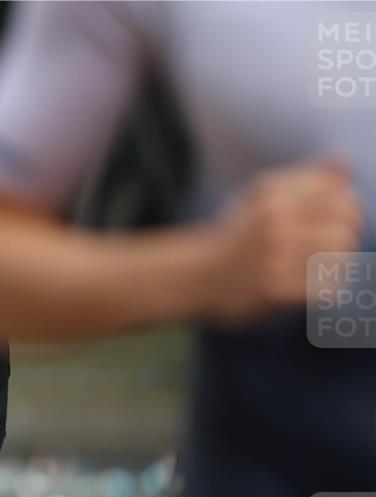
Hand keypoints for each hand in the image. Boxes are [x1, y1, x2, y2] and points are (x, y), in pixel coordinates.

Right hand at [201, 158, 363, 324]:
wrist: (195, 277)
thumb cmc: (237, 237)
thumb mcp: (262, 198)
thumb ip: (305, 179)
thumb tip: (343, 161)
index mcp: (272, 194)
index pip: (338, 193)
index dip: (346, 208)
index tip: (332, 222)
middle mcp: (272, 221)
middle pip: (346, 224)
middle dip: (344, 236)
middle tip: (328, 248)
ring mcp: (273, 256)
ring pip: (339, 255)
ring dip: (334, 264)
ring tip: (316, 268)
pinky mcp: (274, 290)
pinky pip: (325, 287)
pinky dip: (321, 288)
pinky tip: (304, 287)